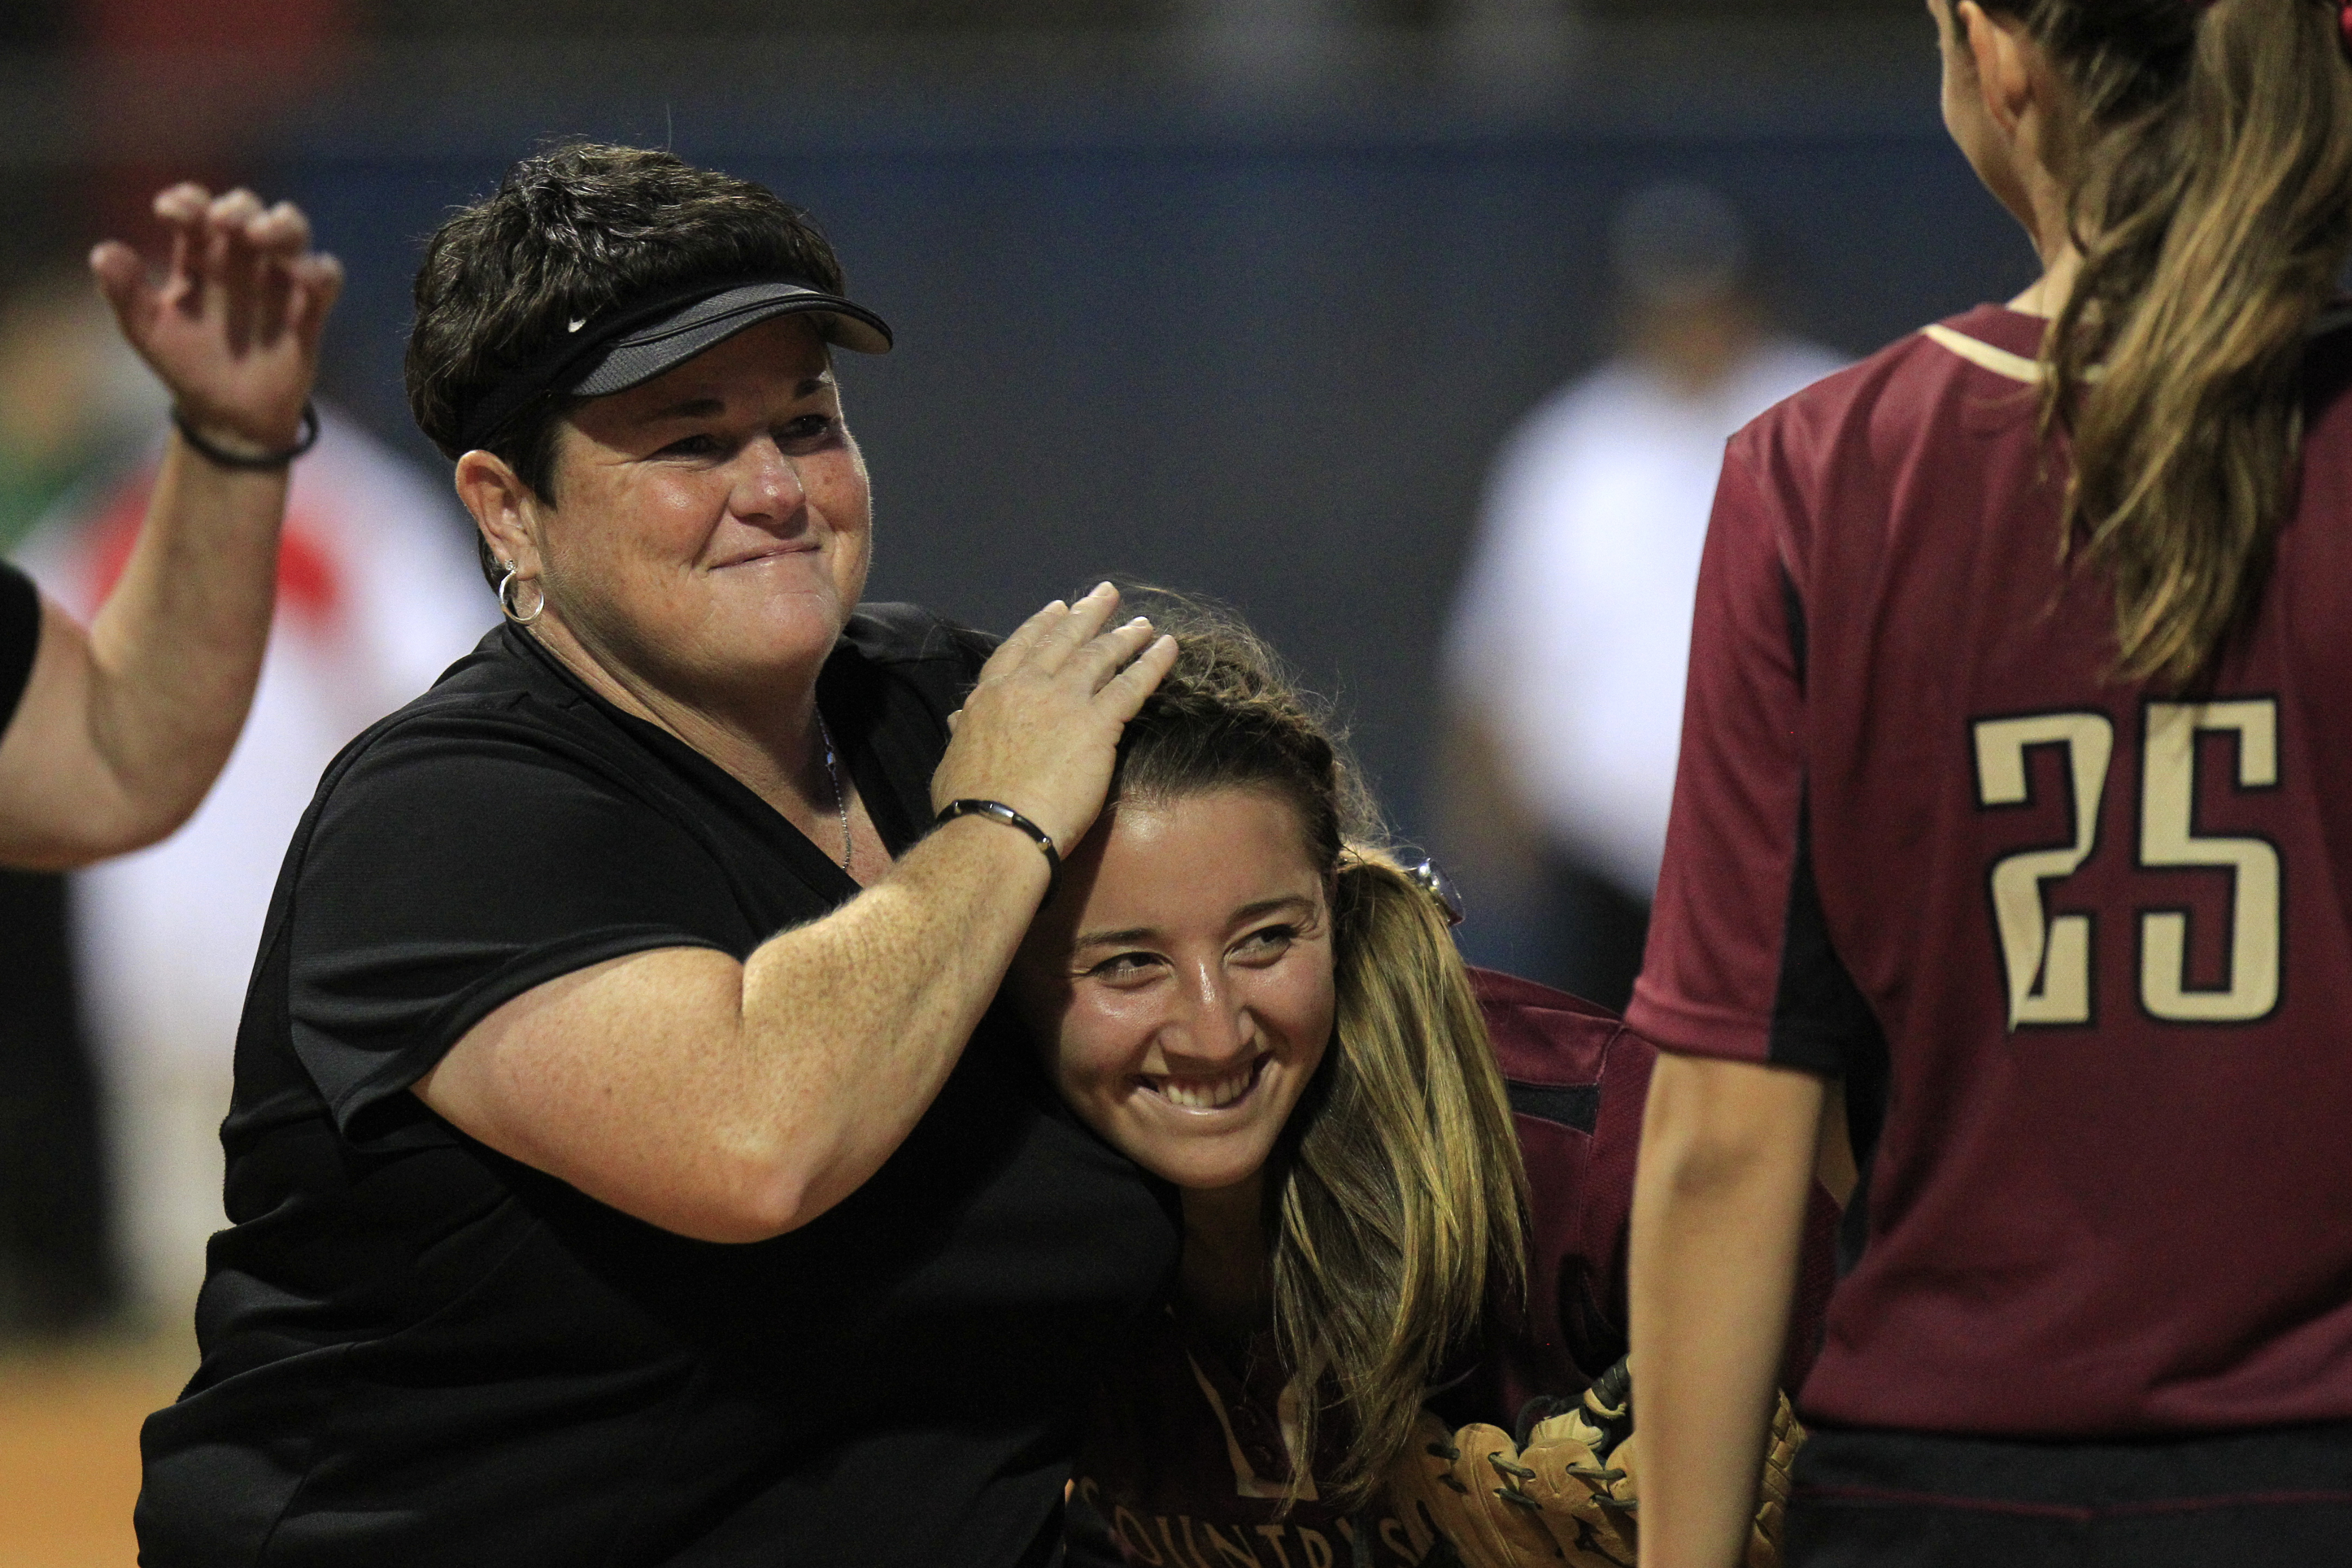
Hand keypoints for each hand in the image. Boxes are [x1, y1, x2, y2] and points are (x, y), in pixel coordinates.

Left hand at [89, 185, 343, 453]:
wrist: (229, 418)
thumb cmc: (186, 367)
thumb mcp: (145, 331)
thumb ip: (123, 291)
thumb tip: (104, 252)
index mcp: (199, 257)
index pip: (196, 210)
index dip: (187, 201)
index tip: (171, 213)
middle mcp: (241, 261)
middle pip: (248, 210)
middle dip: (238, 207)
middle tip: (222, 223)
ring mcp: (278, 282)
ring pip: (292, 232)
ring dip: (282, 225)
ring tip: (263, 237)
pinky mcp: (309, 309)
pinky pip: (326, 277)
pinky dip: (321, 271)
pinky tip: (305, 280)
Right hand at [930, 583, 1177, 852]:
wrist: (996, 827)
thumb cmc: (969, 805)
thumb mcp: (954, 758)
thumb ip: (965, 731)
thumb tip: (958, 719)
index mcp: (991, 695)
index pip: (1020, 648)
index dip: (1042, 626)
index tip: (1058, 608)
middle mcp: (1028, 686)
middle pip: (1064, 641)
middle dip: (1088, 615)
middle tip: (1107, 596)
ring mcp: (1064, 701)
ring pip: (1099, 656)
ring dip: (1124, 636)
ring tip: (1142, 624)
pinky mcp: (1097, 723)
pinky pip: (1132, 685)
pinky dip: (1153, 663)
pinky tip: (1168, 647)